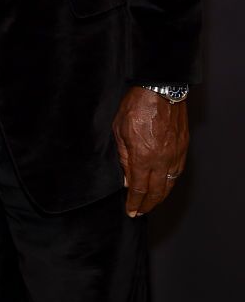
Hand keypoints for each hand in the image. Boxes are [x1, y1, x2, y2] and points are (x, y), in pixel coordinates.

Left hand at [113, 86, 188, 216]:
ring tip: (152, 202)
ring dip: (161, 196)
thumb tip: (126, 177)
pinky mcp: (183, 147)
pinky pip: (178, 171)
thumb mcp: (119, 131)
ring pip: (170, 184)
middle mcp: (161, 160)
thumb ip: (123, 156)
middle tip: (141, 212)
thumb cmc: (136, 106)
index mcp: (142, 157)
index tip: (131, 211)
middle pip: (156, 192)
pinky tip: (166, 184)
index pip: (138, 189)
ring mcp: (174, 154)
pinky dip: (171, 182)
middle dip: (148, 205)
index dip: (134, 203)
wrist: (160, 89)